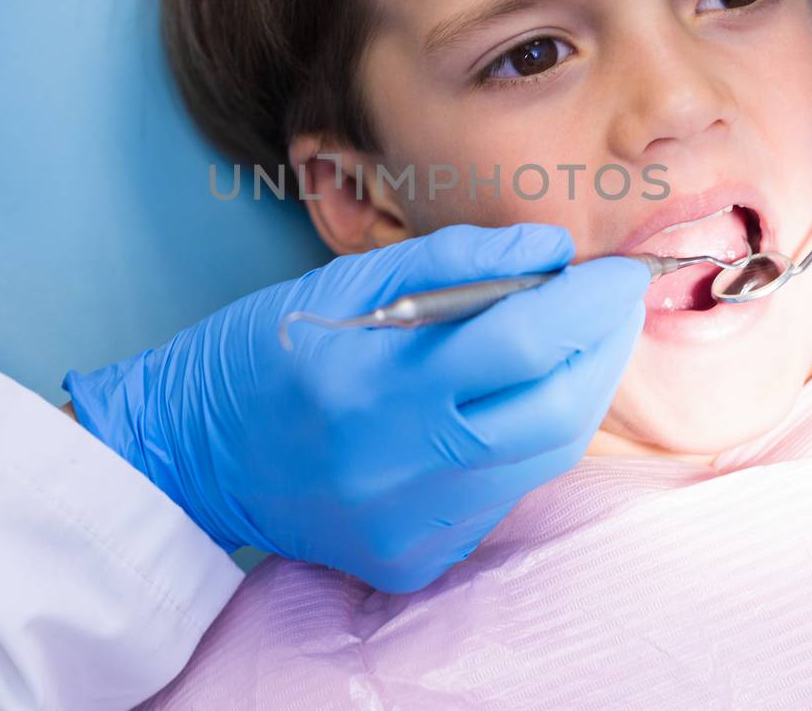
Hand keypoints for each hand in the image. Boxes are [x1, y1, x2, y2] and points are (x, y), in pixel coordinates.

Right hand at [64, 223, 646, 591]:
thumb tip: (551, 251)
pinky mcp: (410, 560)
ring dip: (577, 394)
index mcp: (369, 381)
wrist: (192, 452)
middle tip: (615, 304)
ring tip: (576, 343)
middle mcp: (391, 466)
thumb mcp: (344, 282)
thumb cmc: (268, 349)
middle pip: (554, 413)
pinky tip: (509, 404)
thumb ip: (454, 260)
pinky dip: (524, 442)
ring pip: (541, 460)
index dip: (588, 300)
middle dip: (604, 349)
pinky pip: (502, 497)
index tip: (619, 269)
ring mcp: (405, 525)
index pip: (521, 340)